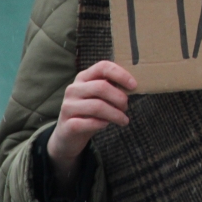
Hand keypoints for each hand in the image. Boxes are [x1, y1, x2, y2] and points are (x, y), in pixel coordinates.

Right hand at [47, 61, 135, 193]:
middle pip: (101, 87)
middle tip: (126, 107)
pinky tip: (106, 125)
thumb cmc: (90, 112)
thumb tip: (133, 86)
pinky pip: (89, 122)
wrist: (67, 135)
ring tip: (123, 120)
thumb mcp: (99, 97)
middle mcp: (73, 89)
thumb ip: (111, 88)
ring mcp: (68, 106)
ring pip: (97, 106)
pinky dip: (102, 124)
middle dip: (119, 98)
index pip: (103, 67)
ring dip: (115, 114)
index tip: (134, 86)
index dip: (120, 74)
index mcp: (83, 77)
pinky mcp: (67, 124)